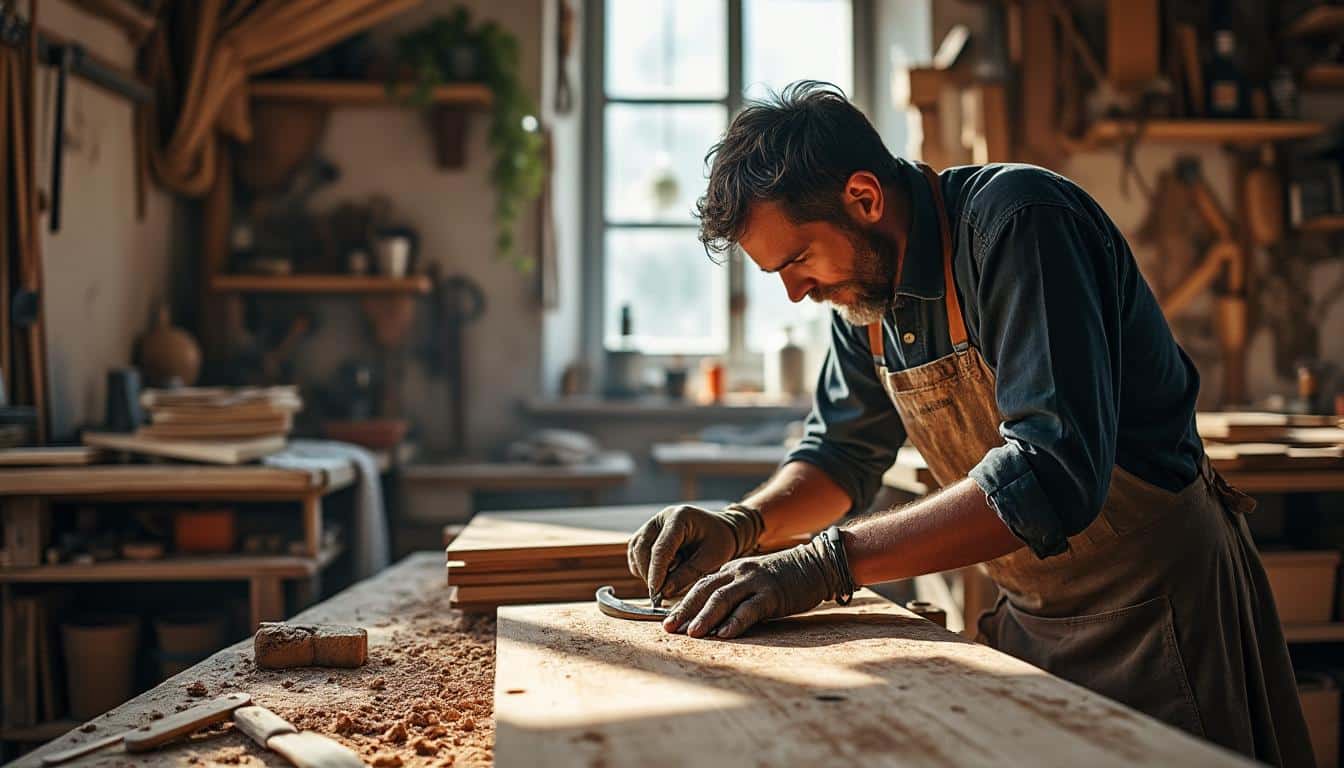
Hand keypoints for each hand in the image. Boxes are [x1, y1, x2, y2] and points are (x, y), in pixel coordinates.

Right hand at [627, 504, 762, 601]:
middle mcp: (661, 518)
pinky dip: (642, 568)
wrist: (720, 530)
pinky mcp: (646, 535)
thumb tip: (664, 591)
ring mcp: (652, 525)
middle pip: (643, 548)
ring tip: (665, 582)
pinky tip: (660, 575)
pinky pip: (636, 553)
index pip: (661, 547)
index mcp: (680, 517)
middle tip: (661, 594)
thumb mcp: (711, 559)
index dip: (657, 571)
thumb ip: (688, 574)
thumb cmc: (719, 542)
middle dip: (649, 573)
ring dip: (645, 571)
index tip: (656, 592)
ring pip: (636, 551)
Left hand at [662, 536, 845, 638]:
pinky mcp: (772, 594)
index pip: (701, 585)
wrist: (818, 564)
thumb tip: (713, 618)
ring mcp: (755, 582)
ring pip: (722, 598)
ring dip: (705, 616)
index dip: (682, 602)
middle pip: (705, 590)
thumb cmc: (786, 578)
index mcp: (732, 569)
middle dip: (685, 610)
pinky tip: (724, 634)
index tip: (667, 620)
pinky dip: (735, 622)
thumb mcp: (754, 580)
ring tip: (692, 634)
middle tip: (668, 628)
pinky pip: (750, 609)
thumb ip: (735, 593)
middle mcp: (739, 572)